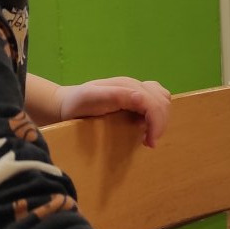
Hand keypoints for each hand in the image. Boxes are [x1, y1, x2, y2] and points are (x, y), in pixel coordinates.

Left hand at [56, 77, 171, 146]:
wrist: (66, 104)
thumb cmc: (77, 104)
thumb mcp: (91, 98)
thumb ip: (116, 96)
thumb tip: (142, 99)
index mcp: (127, 86)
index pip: (154, 102)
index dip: (157, 123)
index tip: (149, 143)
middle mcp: (135, 86)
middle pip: (162, 101)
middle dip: (160, 123)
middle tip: (149, 142)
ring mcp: (136, 90)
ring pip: (163, 99)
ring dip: (161, 118)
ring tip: (149, 135)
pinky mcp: (136, 97)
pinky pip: (157, 100)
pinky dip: (158, 113)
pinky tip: (147, 125)